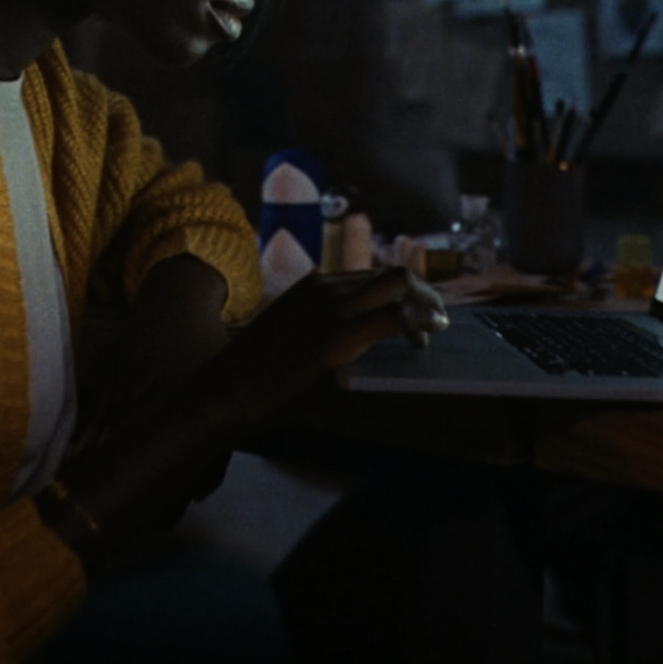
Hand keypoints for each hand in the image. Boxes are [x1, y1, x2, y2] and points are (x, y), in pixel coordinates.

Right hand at [195, 265, 449, 430]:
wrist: (226, 390)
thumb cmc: (253, 372)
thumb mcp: (288, 333)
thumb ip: (316, 326)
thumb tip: (352, 341)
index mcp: (312, 283)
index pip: (371, 274)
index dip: (400, 290)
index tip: (414, 311)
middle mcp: (324, 286)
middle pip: (391, 273)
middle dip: (421, 292)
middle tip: (436, 318)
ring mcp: (331, 307)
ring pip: (398, 286)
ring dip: (424, 304)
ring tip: (435, 327)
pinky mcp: (337, 336)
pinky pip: (392, 317)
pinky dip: (416, 323)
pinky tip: (422, 339)